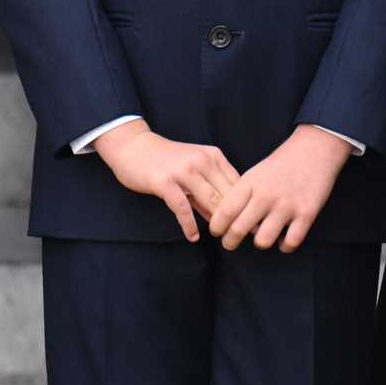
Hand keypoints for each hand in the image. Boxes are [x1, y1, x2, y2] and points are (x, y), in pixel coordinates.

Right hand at [94, 120, 238, 242]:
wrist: (133, 147)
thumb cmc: (166, 160)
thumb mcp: (194, 169)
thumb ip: (210, 191)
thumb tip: (226, 218)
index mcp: (213, 156)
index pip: (238, 184)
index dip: (247, 205)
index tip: (252, 223)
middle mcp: (202, 161)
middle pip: (227, 194)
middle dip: (236, 217)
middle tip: (242, 236)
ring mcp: (183, 171)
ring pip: (210, 200)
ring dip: (217, 222)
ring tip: (222, 237)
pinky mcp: (165, 182)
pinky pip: (182, 208)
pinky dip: (189, 225)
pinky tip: (193, 236)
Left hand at [209, 125, 351, 252]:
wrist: (314, 150)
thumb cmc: (280, 165)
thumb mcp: (255, 174)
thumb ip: (240, 195)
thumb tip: (224, 220)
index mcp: (250, 183)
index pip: (225, 211)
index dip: (216, 226)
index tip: (217, 231)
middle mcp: (267, 195)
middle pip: (238, 229)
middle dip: (230, 242)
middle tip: (230, 242)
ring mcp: (287, 206)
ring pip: (263, 241)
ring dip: (259, 243)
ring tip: (261, 237)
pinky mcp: (307, 214)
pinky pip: (290, 243)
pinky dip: (284, 246)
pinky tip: (282, 238)